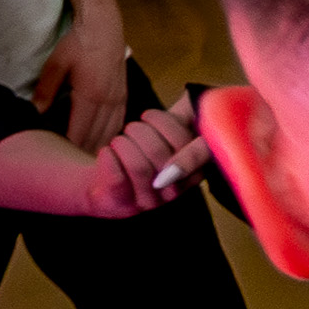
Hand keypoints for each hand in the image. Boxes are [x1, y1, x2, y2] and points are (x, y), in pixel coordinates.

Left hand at [34, 2, 126, 149]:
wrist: (104, 27)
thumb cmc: (78, 44)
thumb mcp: (55, 66)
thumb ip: (45, 92)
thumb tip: (35, 114)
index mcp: (91, 95)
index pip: (80, 131)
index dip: (71, 149)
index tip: (63, 163)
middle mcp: (109, 101)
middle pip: (98, 136)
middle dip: (86, 153)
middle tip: (75, 169)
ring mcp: (119, 98)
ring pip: (112, 132)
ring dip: (101, 147)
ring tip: (90, 161)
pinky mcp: (124, 95)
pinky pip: (120, 122)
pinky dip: (112, 135)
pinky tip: (105, 142)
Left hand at [71, 106, 202, 221]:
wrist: (109, 174)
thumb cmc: (144, 146)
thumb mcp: (171, 126)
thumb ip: (190, 113)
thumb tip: (202, 101)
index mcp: (197, 169)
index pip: (200, 154)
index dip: (178, 134)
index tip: (147, 115)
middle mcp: (178, 190)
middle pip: (162, 154)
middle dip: (140, 131)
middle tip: (134, 126)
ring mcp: (152, 202)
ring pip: (140, 167)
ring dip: (123, 144)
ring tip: (120, 139)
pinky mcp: (123, 207)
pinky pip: (117, 180)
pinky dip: (109, 158)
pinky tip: (107, 152)